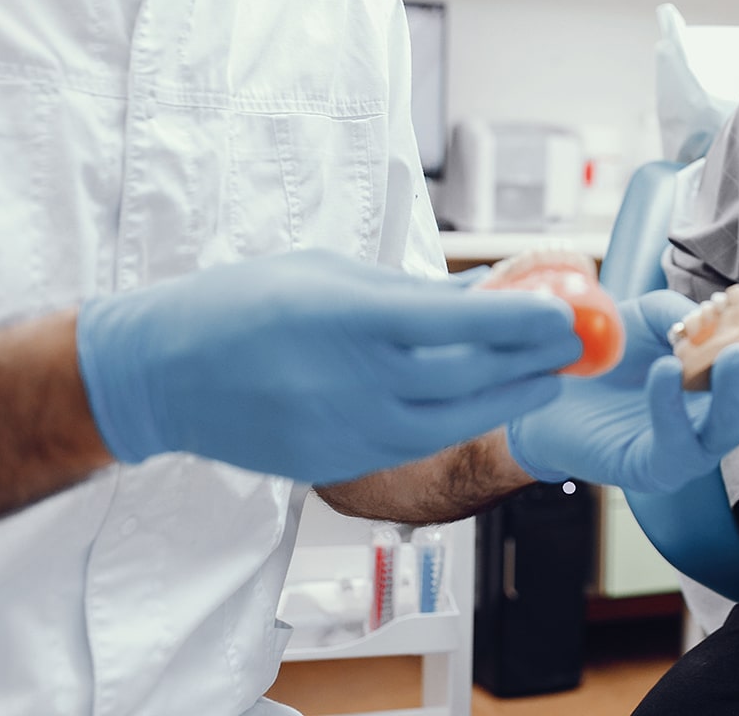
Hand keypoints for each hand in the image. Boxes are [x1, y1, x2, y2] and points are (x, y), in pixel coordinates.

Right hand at [76, 250, 581, 482]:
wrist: (161, 374)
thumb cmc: (243, 304)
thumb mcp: (328, 273)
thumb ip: (409, 290)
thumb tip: (483, 290)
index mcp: (349, 319)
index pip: (458, 323)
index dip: (523, 321)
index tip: (568, 312)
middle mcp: (351, 381)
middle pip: (468, 379)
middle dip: (533, 362)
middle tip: (578, 346)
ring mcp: (343, 431)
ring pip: (451, 422)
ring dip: (508, 398)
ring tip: (547, 377)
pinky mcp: (335, 464)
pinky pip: (414, 446)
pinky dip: (458, 423)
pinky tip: (486, 403)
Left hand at [504, 289, 738, 492]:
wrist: (545, 387)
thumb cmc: (610, 353)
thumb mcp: (653, 316)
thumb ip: (690, 312)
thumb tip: (722, 311)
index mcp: (737, 381)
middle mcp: (725, 418)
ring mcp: (694, 447)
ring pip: (734, 429)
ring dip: (738, 391)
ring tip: (731, 356)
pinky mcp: (655, 467)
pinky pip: (675, 441)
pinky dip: (672, 406)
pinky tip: (663, 372)